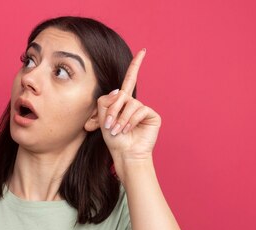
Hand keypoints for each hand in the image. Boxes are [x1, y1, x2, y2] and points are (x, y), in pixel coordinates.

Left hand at [96, 48, 161, 167]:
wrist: (125, 153)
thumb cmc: (114, 139)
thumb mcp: (103, 118)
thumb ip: (105, 101)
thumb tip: (119, 92)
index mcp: (123, 102)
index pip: (129, 80)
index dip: (136, 65)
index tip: (143, 50)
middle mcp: (134, 103)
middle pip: (122, 95)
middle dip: (113, 110)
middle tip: (109, 125)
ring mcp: (144, 109)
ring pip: (130, 103)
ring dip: (121, 118)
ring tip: (118, 131)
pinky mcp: (152, 115)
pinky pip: (139, 110)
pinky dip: (130, 121)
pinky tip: (128, 130)